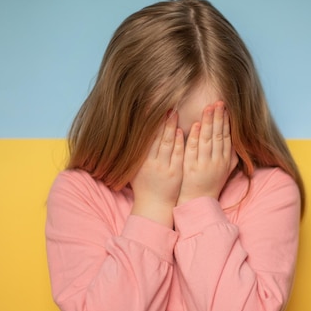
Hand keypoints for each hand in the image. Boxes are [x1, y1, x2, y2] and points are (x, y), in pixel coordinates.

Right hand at [130, 111, 183, 226]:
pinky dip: (179, 142)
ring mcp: (164, 168)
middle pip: (157, 138)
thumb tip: (129, 134)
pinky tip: (180, 131)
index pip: (145, 138)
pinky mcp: (175, 172)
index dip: (148, 123)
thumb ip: (134, 153)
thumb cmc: (144, 185)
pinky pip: (178, 155)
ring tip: (174, 113)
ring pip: (168, 144)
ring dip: (171, 127)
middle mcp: (152, 163)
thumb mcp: (134, 169)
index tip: (149, 108)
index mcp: (141, 161)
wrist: (154, 205)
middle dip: (161, 121)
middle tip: (165, 105)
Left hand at [177, 101, 235, 204]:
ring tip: (208, 108)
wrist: (198, 201)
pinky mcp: (191, 168)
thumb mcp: (226, 171)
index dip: (226, 122)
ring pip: (207, 140)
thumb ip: (232, 156)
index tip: (224, 108)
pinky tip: (196, 125)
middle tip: (217, 102)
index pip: (227, 137)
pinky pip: (194, 150)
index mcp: (225, 160)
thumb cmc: (211, 183)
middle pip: (218, 135)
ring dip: (208, 123)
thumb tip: (239, 142)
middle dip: (218, 118)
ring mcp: (204, 164)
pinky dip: (195, 137)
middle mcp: (217, 161)